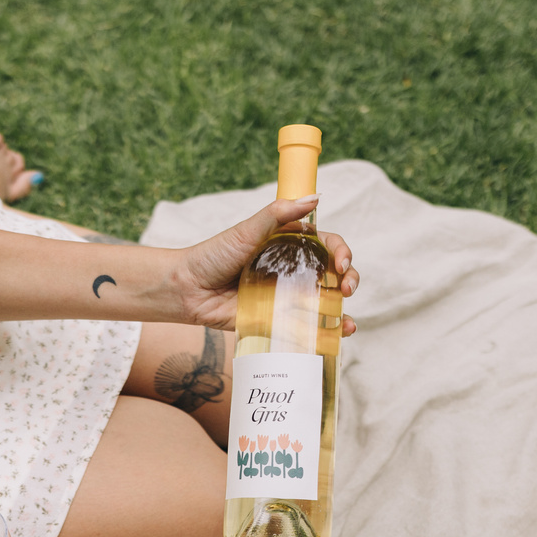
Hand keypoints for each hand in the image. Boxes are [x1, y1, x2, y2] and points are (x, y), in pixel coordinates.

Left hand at [173, 197, 359, 333]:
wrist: (187, 289)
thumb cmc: (213, 255)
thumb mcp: (247, 230)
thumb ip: (278, 214)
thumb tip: (315, 198)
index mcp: (289, 245)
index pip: (326, 245)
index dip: (340, 252)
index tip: (341, 262)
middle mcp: (291, 271)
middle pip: (332, 275)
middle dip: (349, 280)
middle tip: (347, 288)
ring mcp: (284, 297)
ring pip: (323, 304)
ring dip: (343, 313)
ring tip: (347, 323)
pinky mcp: (273, 321)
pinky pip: (302, 329)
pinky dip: (321, 335)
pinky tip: (335, 338)